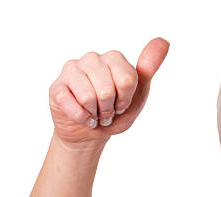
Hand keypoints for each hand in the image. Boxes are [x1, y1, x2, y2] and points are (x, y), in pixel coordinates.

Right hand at [48, 37, 169, 149]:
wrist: (91, 132)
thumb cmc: (116, 111)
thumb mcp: (139, 93)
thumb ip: (149, 68)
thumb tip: (163, 42)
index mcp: (114, 58)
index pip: (126, 80)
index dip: (125, 99)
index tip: (122, 103)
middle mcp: (92, 59)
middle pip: (107, 90)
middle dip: (109, 109)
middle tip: (107, 111)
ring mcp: (72, 70)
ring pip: (88, 97)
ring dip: (95, 114)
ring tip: (95, 112)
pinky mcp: (56, 86)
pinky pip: (71, 105)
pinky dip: (81, 118)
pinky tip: (82, 116)